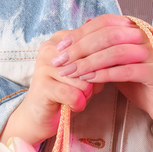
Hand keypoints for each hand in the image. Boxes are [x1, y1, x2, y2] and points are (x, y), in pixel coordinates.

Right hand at [0, 31, 103, 145]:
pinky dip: (78, 103)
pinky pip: (73, 94)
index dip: (102, 64)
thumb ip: (99, 62)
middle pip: (90, 62)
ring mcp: (44, 65)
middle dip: (94, 80)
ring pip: (83, 80)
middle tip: (85, 89)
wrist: (41, 114)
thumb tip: (111, 62)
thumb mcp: (86, 72)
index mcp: (62, 37)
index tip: (94, 75)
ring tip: (76, 96)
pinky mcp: (41, 85)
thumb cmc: (68, 90)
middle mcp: (50, 47)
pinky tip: (73, 105)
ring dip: (86, 94)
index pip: (94, 43)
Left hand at [51, 15, 152, 130]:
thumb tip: (79, 28)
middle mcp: (148, 36)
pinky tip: (88, 80)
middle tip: (60, 60)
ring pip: (116, 51)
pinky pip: (126, 71)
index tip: (60, 47)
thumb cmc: (138, 82)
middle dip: (80, 47)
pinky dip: (104, 74)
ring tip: (70, 72)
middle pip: (108, 34)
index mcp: (137, 28)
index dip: (81, 32)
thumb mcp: (117, 61)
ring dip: (89, 62)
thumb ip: (103, 46)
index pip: (105, 22)